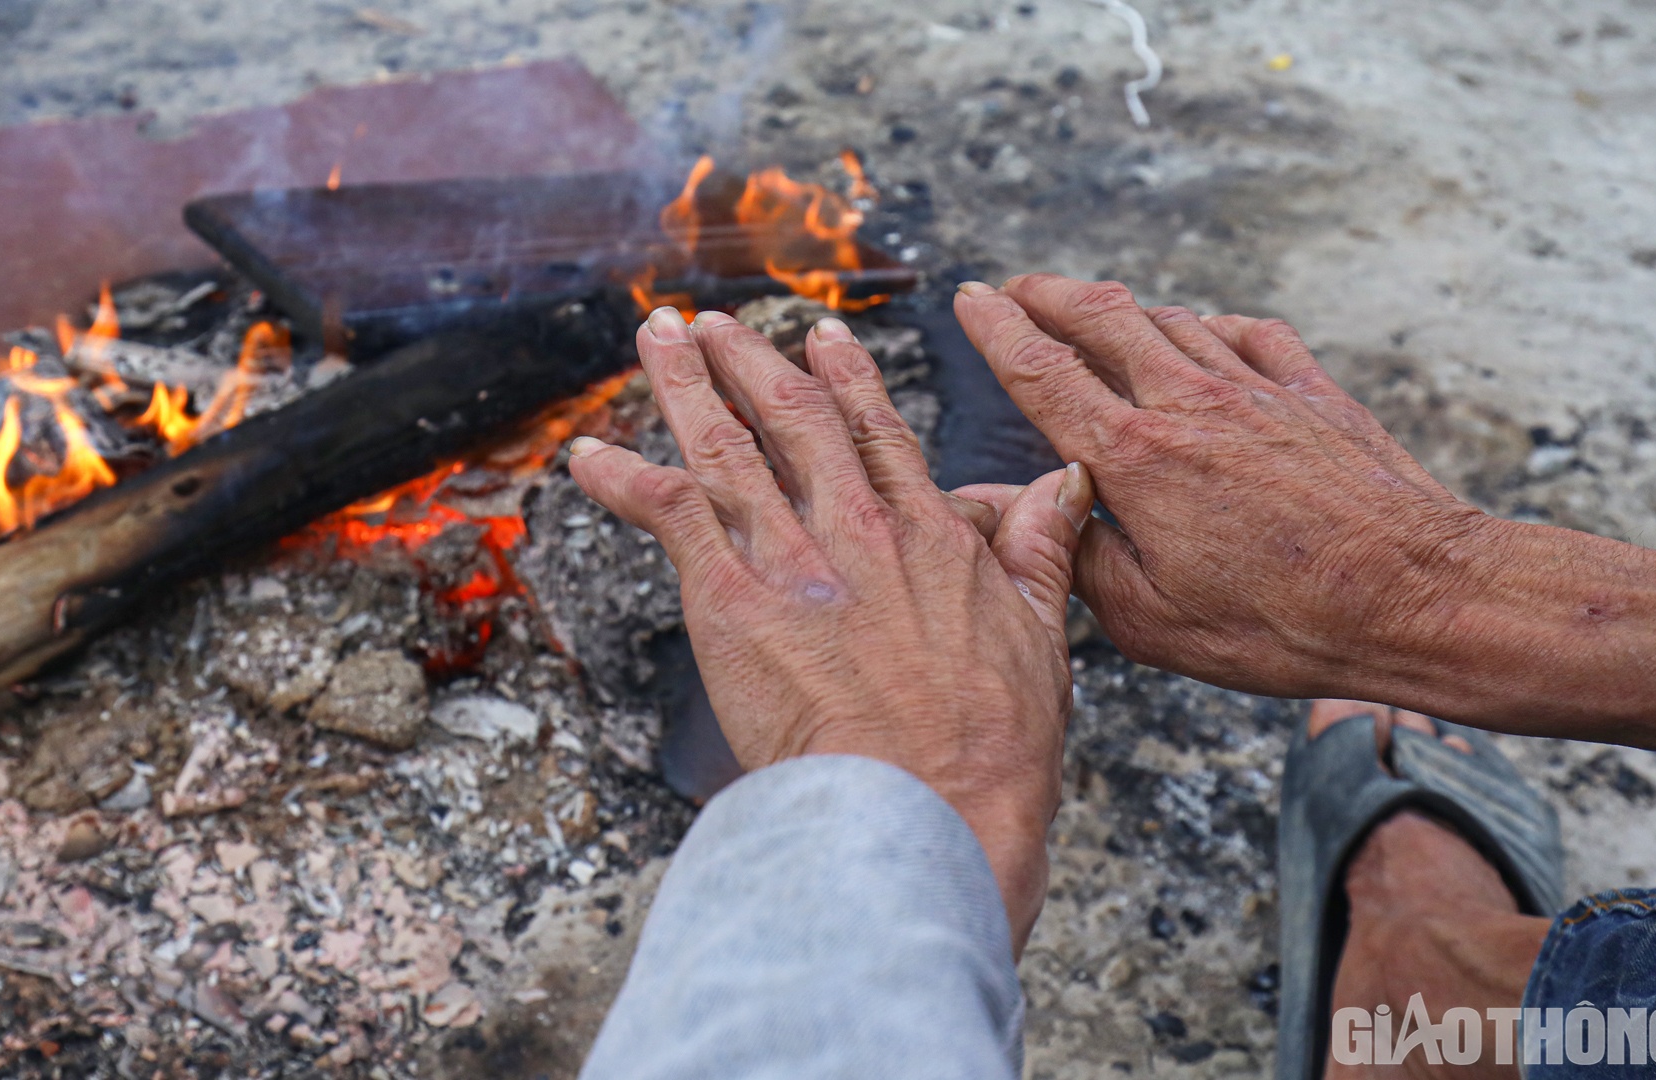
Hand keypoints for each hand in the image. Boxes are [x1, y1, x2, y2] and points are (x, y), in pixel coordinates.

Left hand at [568, 307, 1095, 948]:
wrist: (925, 804)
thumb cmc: (989, 748)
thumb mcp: (1043, 636)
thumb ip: (1043, 550)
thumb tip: (1067, 484)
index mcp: (931, 536)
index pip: (879, 433)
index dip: (845, 379)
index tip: (820, 339)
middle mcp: (858, 530)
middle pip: (795, 420)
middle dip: (749, 363)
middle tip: (713, 326)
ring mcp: (793, 557)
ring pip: (727, 445)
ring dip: (684, 386)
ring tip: (657, 340)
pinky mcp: (730, 597)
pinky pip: (668, 513)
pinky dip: (624, 478)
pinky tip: (589, 457)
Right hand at [951, 274, 1655, 746]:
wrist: (1418, 595)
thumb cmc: (1284, 623)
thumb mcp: (1151, 621)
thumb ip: (1077, 554)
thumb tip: (1023, 512)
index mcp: (1136, 458)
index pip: (1043, 372)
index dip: (996, 329)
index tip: (971, 298)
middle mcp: (1189, 404)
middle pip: (1101, 317)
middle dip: (1048, 292)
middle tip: (1019, 287)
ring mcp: (1256, 390)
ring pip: (1171, 318)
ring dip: (1122, 309)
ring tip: (1097, 315)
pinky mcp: (1313, 392)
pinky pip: (1248, 333)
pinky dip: (1210, 326)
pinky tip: (1204, 336)